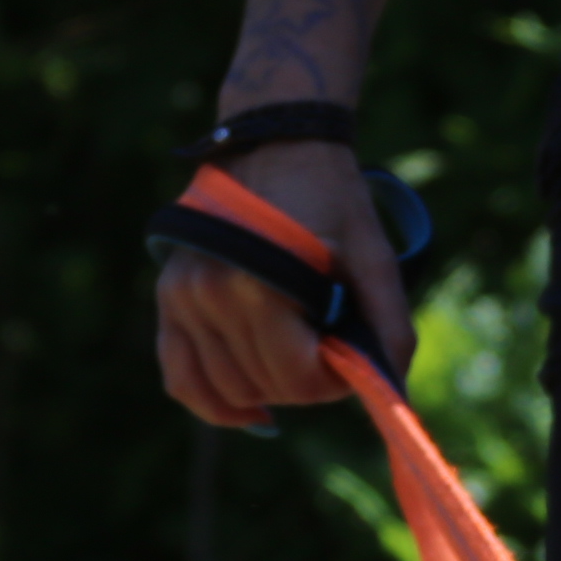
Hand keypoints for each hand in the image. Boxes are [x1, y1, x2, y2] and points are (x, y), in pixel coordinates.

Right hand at [156, 140, 414, 427]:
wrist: (277, 145)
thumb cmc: (332, 201)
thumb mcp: (374, 259)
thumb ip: (388, 328)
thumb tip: (392, 394)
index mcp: (259, 287)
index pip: (296, 380)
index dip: (332, 382)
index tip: (348, 356)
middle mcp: (209, 295)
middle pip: (264, 389)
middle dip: (304, 383)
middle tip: (327, 350)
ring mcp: (181, 298)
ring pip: (229, 391)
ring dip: (269, 388)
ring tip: (295, 352)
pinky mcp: (168, 299)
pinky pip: (182, 378)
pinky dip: (215, 404)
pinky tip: (252, 414)